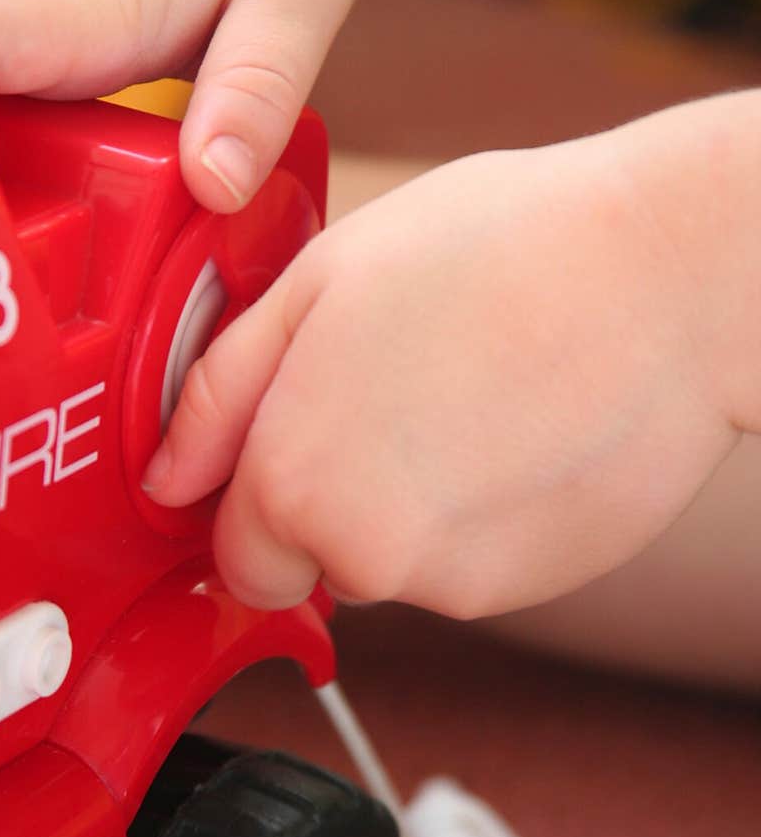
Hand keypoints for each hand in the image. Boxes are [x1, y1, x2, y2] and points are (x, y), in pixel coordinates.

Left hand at [143, 122, 738, 614]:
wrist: (669, 277)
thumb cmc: (499, 251)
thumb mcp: (319, 283)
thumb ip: (219, 393)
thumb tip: (166, 478)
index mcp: (296, 483)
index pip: (239, 558)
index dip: (261, 497)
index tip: (300, 439)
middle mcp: (368, 557)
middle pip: (318, 564)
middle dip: (334, 499)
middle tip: (396, 389)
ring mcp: (457, 583)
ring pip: (397, 563)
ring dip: (412, 502)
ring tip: (470, 393)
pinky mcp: (532, 585)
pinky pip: (469, 565)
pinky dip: (480, 515)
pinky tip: (517, 429)